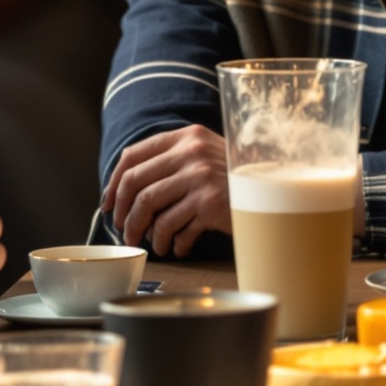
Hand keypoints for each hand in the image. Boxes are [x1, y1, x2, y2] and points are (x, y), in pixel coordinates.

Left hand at [105, 125, 230, 257]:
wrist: (277, 191)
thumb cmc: (236, 179)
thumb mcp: (206, 157)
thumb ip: (173, 163)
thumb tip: (126, 190)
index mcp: (186, 137)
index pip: (133, 155)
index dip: (114, 182)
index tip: (108, 204)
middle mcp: (191, 152)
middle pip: (135, 183)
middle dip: (122, 212)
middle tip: (124, 230)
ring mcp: (201, 177)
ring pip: (148, 207)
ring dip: (140, 231)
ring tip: (146, 244)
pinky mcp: (210, 204)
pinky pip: (174, 228)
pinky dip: (171, 243)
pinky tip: (176, 249)